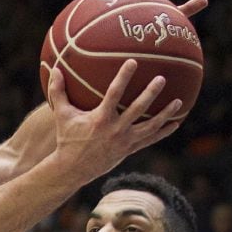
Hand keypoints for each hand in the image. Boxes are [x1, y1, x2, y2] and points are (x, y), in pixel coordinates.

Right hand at [47, 60, 182, 178]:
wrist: (73, 169)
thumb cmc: (67, 139)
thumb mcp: (61, 115)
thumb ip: (58, 92)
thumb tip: (53, 69)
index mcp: (100, 119)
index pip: (114, 94)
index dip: (123, 77)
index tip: (133, 62)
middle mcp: (115, 130)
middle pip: (137, 109)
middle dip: (150, 94)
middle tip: (161, 79)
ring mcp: (124, 141)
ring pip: (149, 126)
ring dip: (165, 114)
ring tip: (178, 101)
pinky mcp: (128, 150)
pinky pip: (149, 140)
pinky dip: (163, 132)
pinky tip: (175, 123)